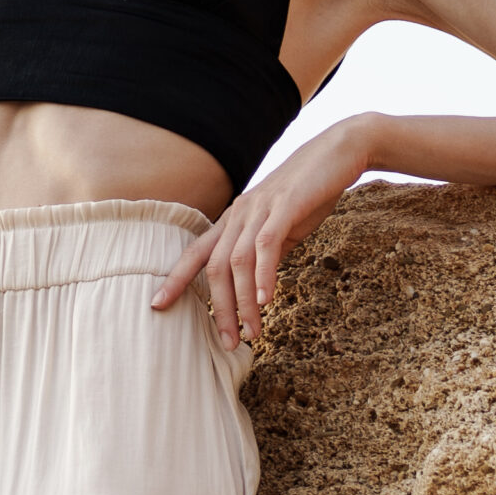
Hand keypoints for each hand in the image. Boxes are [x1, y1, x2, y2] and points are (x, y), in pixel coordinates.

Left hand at [154, 119, 380, 349]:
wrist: (338, 151)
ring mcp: (260, 209)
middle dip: (219, 309)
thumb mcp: (280, 227)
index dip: (175, 279)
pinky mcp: (285, 206)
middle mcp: (239, 214)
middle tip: (228, 343)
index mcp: (233, 220)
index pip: (195, 253)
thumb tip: (255, 286)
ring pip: (239, 263)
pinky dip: (263, 276)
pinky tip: (265, 301)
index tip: (157, 305)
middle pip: (215, 267)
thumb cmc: (309, 191)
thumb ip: (264, 253)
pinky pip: (267, 246)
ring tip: (251, 333)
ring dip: (243, 303)